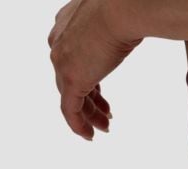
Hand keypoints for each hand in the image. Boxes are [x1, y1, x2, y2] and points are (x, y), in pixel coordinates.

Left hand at [48, 0, 141, 139]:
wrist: (121, 12)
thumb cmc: (125, 10)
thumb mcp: (115, 21)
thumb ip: (113, 32)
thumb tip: (128, 38)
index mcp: (66, 27)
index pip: (74, 61)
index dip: (89, 82)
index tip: (102, 98)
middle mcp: (59, 44)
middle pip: (71, 81)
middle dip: (90, 103)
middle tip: (106, 117)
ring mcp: (62, 62)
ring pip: (71, 97)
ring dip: (89, 116)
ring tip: (103, 129)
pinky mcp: (70, 79)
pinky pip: (70, 110)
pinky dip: (78, 125)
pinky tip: (89, 136)